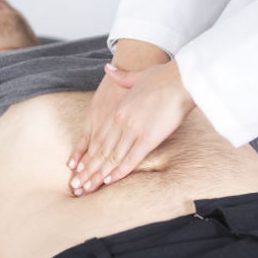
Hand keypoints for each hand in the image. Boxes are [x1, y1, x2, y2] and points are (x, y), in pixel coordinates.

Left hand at [70, 60, 195, 194]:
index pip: (97, 137)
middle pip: (100, 150)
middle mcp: (120, 121)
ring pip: (111, 157)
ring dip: (99, 175)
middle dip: (88, 170)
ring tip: (87, 189)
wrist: (181, 78)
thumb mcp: (136, 75)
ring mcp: (133, 130)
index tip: (79, 167)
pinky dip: (119, 171)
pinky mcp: (148, 137)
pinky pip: (131, 159)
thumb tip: (107, 69)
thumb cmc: (163, 76)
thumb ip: (120, 76)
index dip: (87, 155)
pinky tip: (109, 181)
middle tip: (77, 185)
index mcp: (117, 110)